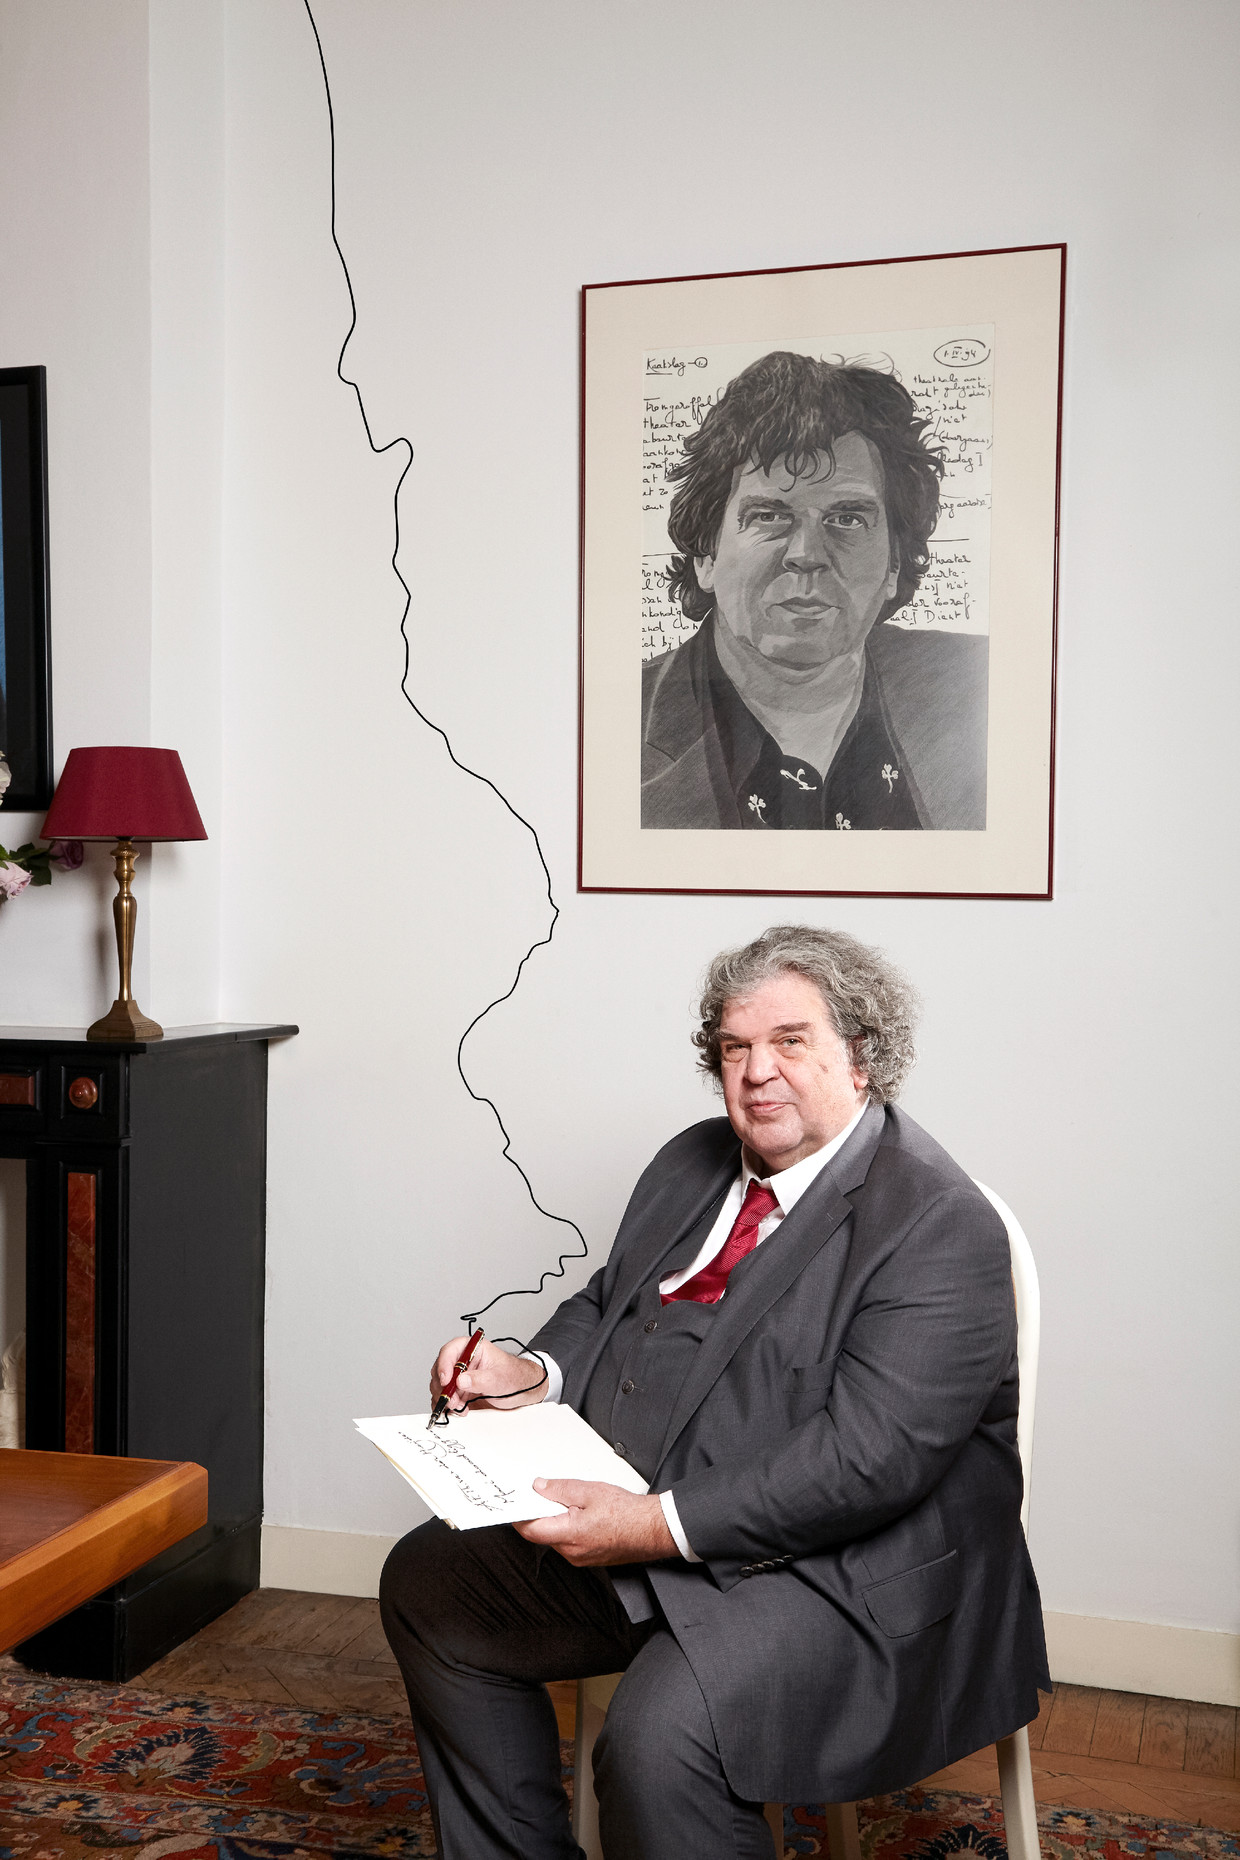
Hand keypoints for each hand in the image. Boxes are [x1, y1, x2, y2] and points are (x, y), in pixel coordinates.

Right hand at [430, 1336, 546, 1412]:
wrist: (522, 1390)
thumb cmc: (514, 1376)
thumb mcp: (499, 1378)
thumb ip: (480, 1379)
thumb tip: (461, 1380)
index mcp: (472, 1348)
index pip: (450, 1351)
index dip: (444, 1365)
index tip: (446, 1381)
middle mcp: (463, 1361)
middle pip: (441, 1370)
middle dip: (443, 1387)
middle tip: (452, 1400)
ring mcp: (460, 1376)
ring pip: (441, 1385)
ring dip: (445, 1398)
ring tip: (458, 1406)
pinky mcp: (461, 1390)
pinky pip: (446, 1397)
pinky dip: (448, 1405)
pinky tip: (458, 1410)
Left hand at [513, 1479, 676, 1565]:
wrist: (653, 1530)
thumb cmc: (627, 1513)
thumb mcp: (589, 1491)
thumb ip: (560, 1489)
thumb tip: (539, 1487)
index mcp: (569, 1535)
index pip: (530, 1530)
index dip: (519, 1516)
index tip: (514, 1503)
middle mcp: (572, 1553)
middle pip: (543, 1534)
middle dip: (540, 1514)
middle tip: (543, 1494)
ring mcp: (581, 1559)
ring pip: (556, 1538)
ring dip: (556, 1521)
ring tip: (571, 1502)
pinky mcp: (589, 1558)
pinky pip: (570, 1544)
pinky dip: (568, 1528)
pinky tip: (581, 1514)